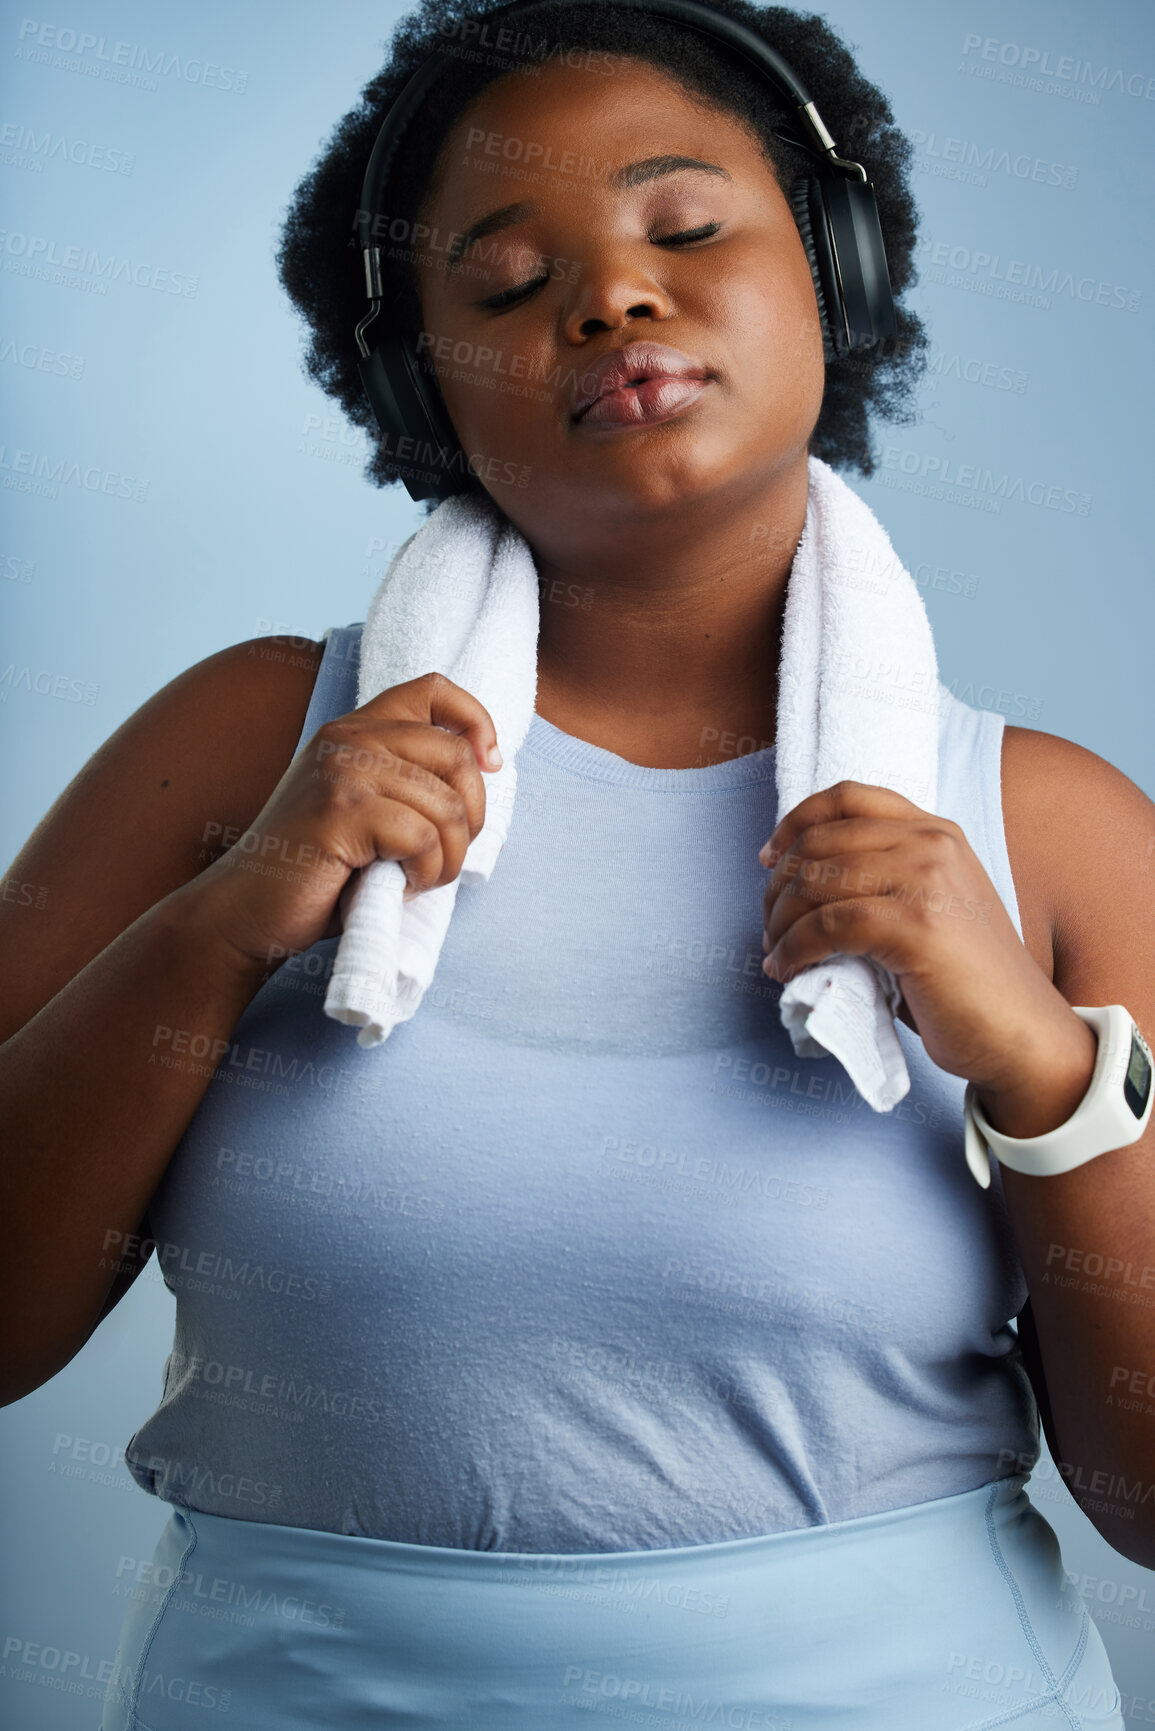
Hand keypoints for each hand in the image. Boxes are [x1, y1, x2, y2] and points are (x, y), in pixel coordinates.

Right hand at [185, 671, 502, 970]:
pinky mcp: (342, 811)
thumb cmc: (313, 872)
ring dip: (447, 859)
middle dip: (471, 818)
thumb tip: (484, 772)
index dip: (476, 722)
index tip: (489, 766)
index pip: (434, 690)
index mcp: (353, 730)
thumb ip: (406, 781)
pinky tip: (396, 887)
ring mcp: (342, 771)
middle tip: (443, 857)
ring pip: (447, 806)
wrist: (244, 911)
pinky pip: (423, 839)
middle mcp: (347, 738)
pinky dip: (425, 874)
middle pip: (456, 756)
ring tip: (416, 879)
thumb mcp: (363, 809)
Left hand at [758, 781, 1093, 1113]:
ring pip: (817, 883)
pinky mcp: (917, 926)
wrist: (1023, 1033)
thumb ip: (883, 880)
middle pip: (820, 842)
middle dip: (778, 886)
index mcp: (936, 832)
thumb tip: (801, 885)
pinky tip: (786, 970)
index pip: (848, 798)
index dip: (795, 822)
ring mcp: (927, 881)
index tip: (768, 858)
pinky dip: (794, 948)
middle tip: (768, 927)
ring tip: (775, 953)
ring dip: (779, 922)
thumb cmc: (967, 983)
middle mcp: (931, 844)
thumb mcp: (928, 908)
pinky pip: (828, 926)